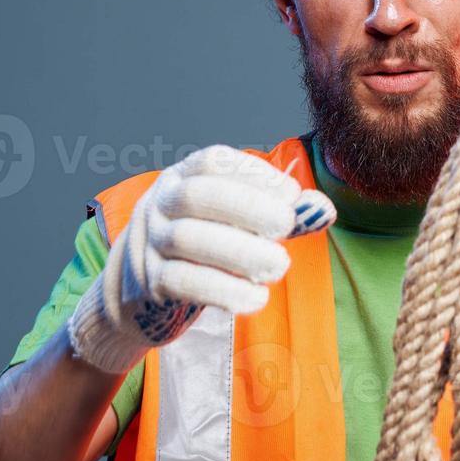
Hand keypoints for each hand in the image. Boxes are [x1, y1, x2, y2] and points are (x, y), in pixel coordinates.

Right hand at [67, 145, 335, 372]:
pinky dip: (224, 290)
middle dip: (247, 207)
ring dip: (240, 253)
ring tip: (279, 266)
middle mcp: (161, 204)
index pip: (213, 162)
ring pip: (191, 240)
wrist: (135, 297)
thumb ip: (274, 213)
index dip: (253, 174)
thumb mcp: (228, 222)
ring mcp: (151, 243)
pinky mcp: (151, 284)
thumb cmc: (199, 249)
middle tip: (286, 225)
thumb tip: (323, 209)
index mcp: (181, 178)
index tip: (291, 193)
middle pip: (198, 196)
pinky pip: (185, 282)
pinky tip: (256, 298)